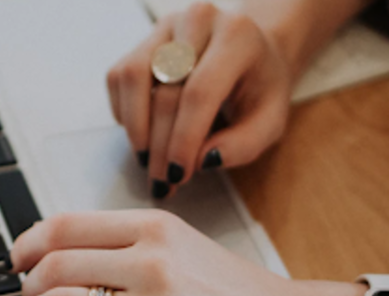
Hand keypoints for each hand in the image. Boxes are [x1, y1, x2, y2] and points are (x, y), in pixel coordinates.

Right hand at [106, 2, 291, 197]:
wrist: (251, 52)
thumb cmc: (259, 88)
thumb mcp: (270, 121)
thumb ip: (243, 145)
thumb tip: (202, 161)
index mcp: (237, 37)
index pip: (200, 91)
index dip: (184, 138)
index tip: (178, 175)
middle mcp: (198, 21)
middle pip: (165, 91)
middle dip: (160, 145)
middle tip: (162, 181)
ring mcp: (166, 26)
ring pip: (132, 77)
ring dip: (135, 128)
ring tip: (147, 159)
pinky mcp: (143, 39)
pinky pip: (119, 77)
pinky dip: (125, 112)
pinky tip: (144, 133)